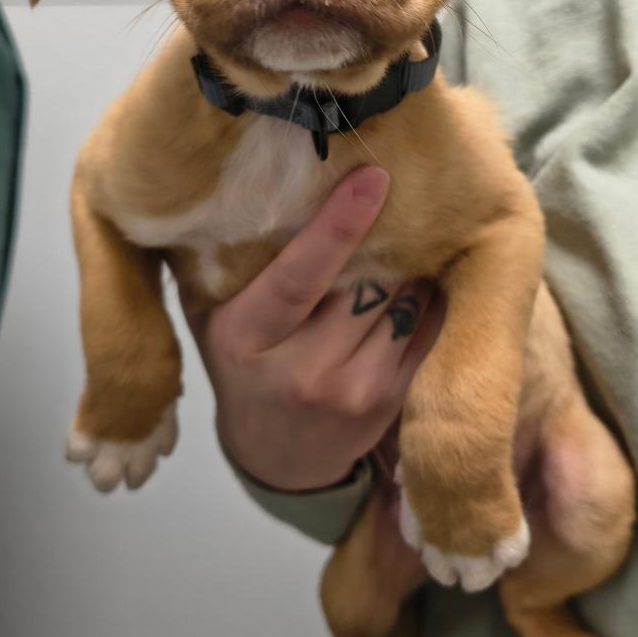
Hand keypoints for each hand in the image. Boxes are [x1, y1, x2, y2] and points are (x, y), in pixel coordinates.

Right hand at [190, 165, 443, 491]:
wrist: (274, 458)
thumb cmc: (238, 365)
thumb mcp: (210, 317)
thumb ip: (215, 262)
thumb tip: (224, 186)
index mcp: (248, 337)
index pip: (299, 276)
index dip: (338, 226)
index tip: (373, 178)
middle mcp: (301, 370)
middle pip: (363, 285)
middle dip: (384, 240)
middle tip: (400, 197)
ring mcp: (352, 391)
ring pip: (402, 304)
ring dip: (410, 267)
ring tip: (406, 240)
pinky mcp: (390, 402)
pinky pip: (426, 331)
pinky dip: (427, 298)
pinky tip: (419, 279)